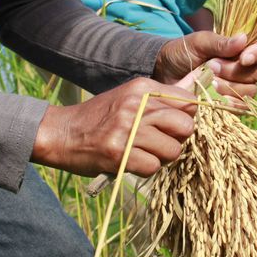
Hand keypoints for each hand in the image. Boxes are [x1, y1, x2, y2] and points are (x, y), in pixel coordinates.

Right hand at [32, 76, 197, 177]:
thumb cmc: (100, 118)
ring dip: (162, 157)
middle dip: (178, 139)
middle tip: (162, 142)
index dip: (186, 117)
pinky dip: (146, 169)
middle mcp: (137, 105)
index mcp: (142, 88)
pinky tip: (132, 161)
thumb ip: (159, 100)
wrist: (61, 133)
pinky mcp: (119, 154)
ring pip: (173, 150)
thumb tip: (195, 103)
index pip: (189, 102)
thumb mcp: (128, 98)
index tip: (174, 126)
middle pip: (186, 126)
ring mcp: (127, 130)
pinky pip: (153, 167)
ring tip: (144, 152)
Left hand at [154, 31, 256, 98]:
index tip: (244, 58)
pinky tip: (216, 98)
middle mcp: (243, 68)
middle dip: (235, 72)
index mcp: (240, 48)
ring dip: (230, 88)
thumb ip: (220, 42)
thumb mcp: (198, 43)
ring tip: (209, 82)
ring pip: (249, 91)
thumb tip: (244, 39)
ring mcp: (238, 87)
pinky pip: (241, 108)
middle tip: (212, 67)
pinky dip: (230, 104)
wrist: (165, 73)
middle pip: (256, 73)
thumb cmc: (183, 53)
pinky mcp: (230, 104)